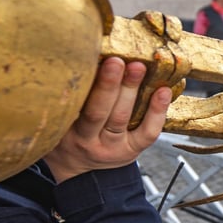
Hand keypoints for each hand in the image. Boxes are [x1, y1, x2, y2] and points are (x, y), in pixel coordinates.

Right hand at [43, 57, 170, 182]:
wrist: (75, 166)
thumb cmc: (66, 132)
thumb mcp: (59, 118)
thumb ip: (70, 95)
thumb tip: (86, 56)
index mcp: (64, 128)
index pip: (74, 106)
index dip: (83, 85)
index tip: (87, 60)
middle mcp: (87, 139)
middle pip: (97, 112)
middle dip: (108, 84)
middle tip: (117, 61)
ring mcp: (111, 147)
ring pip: (121, 118)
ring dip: (130, 90)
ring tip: (138, 67)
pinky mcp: (131, 151)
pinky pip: (147, 133)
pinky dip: (157, 112)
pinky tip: (163, 91)